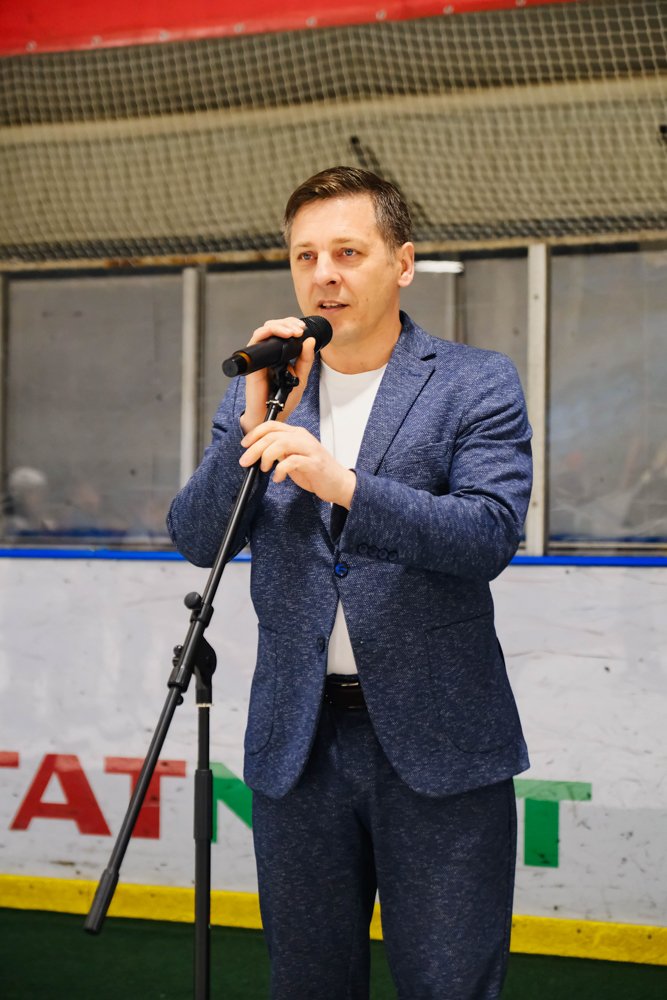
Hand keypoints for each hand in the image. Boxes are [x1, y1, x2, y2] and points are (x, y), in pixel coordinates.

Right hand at [239, 317, 316, 434]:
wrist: (271, 415)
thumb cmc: (283, 400)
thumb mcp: (300, 378)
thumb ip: (306, 360)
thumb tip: (310, 340)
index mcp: (280, 355)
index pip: (283, 332)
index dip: (292, 325)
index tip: (303, 329)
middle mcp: (269, 354)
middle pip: (274, 327)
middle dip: (288, 323)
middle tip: (299, 329)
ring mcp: (260, 357)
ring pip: (265, 330)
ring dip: (279, 326)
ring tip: (293, 331)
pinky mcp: (253, 362)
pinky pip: (255, 341)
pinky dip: (267, 333)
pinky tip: (281, 335)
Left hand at [240, 422, 355, 508]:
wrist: (339, 483)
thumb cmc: (316, 471)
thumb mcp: (293, 457)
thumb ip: (280, 452)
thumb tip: (259, 452)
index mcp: (297, 434)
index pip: (271, 425)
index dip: (255, 433)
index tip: (244, 444)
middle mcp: (303, 438)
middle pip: (272, 435)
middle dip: (254, 448)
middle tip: (245, 461)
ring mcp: (309, 449)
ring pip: (281, 443)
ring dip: (266, 457)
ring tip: (263, 469)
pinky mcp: (314, 463)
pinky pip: (291, 462)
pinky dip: (280, 470)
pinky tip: (278, 478)